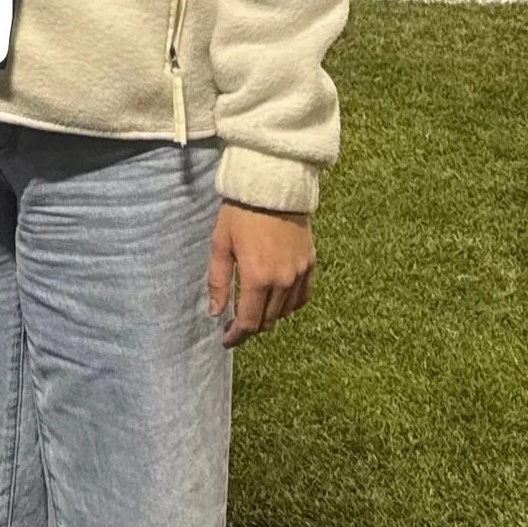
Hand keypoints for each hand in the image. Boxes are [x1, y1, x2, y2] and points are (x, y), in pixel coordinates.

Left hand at [208, 203, 313, 346]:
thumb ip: (219, 281)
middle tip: (236, 324)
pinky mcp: (311, 263)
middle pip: (268, 320)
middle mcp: (282, 281)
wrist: (272, 186)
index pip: (249, 322)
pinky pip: (303, 296)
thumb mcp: (221, 244)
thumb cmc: (240, 213)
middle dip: (251, 327)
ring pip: (286, 311)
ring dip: (269, 316)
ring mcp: (299, 273)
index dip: (237, 336)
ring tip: (255, 310)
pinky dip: (291, 304)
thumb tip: (216, 313)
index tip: (226, 340)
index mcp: (257, 278)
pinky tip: (279, 301)